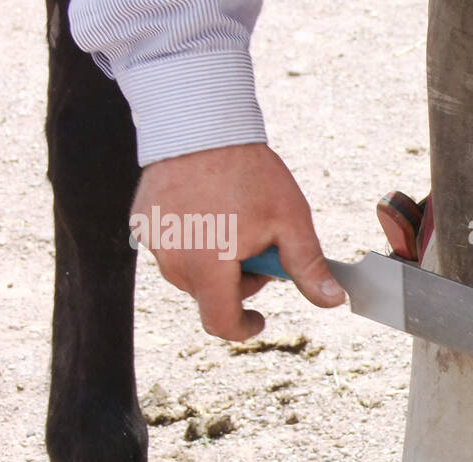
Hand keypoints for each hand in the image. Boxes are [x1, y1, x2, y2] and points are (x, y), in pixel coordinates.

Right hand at [130, 143, 344, 340]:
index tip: (261, 318)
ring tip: (234, 226)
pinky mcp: (141, 222)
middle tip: (259, 248)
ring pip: (189, 274)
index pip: (221, 322)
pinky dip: (192, 243)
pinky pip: (171, 248)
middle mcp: (172, 259)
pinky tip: (210, 214)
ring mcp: (152, 240)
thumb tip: (332, 302)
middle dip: (237, 283)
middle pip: (208, 296)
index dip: (244, 328)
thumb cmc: (248, 171)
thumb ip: (308, 268)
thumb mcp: (290, 221)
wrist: (201, 122)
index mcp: (207, 265)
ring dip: (214, 264)